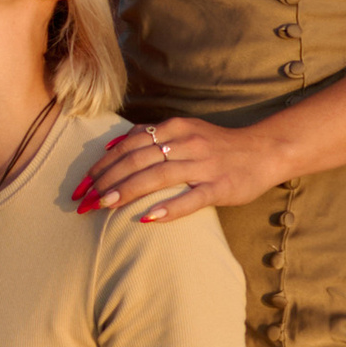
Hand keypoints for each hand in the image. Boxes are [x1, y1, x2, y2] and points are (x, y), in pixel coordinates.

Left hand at [76, 114, 281, 224]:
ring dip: (126, 191)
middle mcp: (186, 143)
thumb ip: (150, 136)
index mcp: (174, 128)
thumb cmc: (217, 145)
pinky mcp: (219, 187)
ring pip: (157, 177)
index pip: (128, 146)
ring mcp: (203, 166)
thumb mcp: (183, 131)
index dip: (101, 165)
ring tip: (104, 206)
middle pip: (137, 161)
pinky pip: (190, 198)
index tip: (81, 184)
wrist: (264, 150)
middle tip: (84, 201)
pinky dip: (168, 208)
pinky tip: (147, 218)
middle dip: (106, 181)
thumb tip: (111, 146)